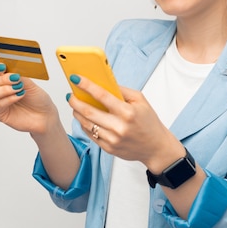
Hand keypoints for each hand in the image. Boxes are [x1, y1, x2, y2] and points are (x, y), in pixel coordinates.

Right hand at [0, 63, 58, 134]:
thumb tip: (12, 70)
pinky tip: (19, 95)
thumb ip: (20, 76)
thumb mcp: (31, 84)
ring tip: (19, 88)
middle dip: (3, 79)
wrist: (44, 115)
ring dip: (5, 89)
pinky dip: (9, 99)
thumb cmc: (37, 99)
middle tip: (16, 78)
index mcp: (2, 79)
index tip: (2, 67)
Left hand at [67, 75, 184, 169]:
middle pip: (88, 111)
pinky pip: (90, 134)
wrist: (155, 147)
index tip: (76, 79)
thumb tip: (102, 82)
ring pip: (86, 124)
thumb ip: (122, 91)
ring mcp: (112, 140)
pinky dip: (84, 124)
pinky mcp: (109, 148)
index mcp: (128, 112)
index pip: (102, 95)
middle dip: (75, 101)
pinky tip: (84, 118)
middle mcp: (119, 127)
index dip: (86, 85)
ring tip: (75, 105)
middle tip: (70, 94)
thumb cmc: (149, 122)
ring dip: (77, 113)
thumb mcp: (141, 101)